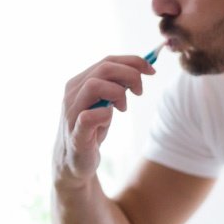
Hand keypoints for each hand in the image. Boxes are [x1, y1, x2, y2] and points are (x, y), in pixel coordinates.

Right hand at [54, 54, 154, 183]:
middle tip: (139, 91)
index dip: (133, 62)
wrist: (74, 162)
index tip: (151, 70)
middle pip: (104, 68)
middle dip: (130, 75)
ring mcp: (71, 112)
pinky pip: (88, 117)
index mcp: (79, 82)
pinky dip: (104, 115)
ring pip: (94, 85)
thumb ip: (116, 86)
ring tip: (123, 107)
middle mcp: (72, 93)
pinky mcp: (76, 134)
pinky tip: (110, 118)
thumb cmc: (92, 129)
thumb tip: (140, 70)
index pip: (108, 61)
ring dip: (117, 92)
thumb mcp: (106, 103)